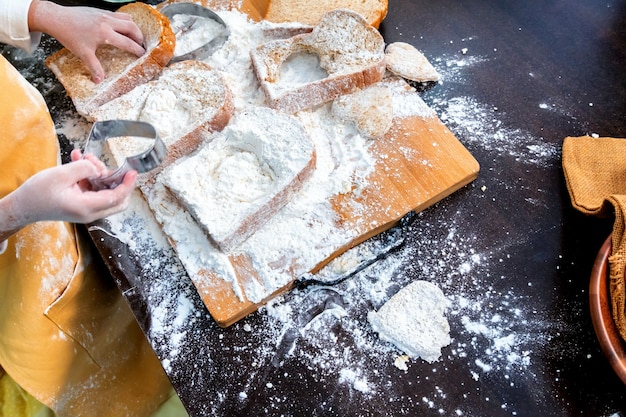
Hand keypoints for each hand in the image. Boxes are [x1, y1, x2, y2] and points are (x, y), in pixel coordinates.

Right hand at [7, 149, 136, 226]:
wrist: (23, 206)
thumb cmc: (38, 193)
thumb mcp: (61, 175)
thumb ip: (84, 169)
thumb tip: (99, 168)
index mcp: (86, 207)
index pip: (116, 198)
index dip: (127, 184)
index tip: (132, 172)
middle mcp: (90, 212)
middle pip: (117, 200)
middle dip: (115, 179)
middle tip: (103, 164)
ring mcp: (87, 211)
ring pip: (106, 193)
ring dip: (99, 174)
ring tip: (84, 158)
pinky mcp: (82, 206)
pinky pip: (94, 191)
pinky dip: (90, 177)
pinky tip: (79, 162)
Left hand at [28, 0, 144, 82]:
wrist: (57, 18)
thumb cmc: (69, 35)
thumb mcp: (83, 53)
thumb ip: (94, 67)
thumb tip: (99, 81)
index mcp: (105, 34)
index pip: (127, 43)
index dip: (137, 50)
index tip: (143, 55)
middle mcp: (107, 22)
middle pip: (132, 28)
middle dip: (139, 37)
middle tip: (141, 45)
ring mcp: (104, 14)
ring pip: (127, 18)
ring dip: (133, 27)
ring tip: (134, 36)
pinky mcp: (100, 11)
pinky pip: (118, 14)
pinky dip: (124, 22)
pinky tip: (120, 28)